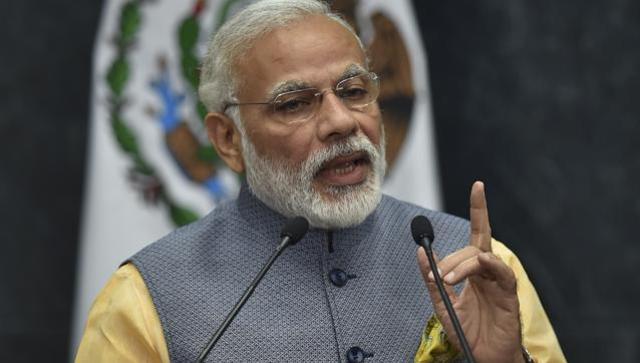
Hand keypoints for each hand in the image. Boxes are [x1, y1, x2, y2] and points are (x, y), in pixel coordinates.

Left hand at [417, 181, 523, 362]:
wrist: (481, 357)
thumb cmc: (467, 331)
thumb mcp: (442, 303)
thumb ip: (433, 276)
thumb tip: (421, 251)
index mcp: (474, 270)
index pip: (477, 234)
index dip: (479, 210)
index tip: (478, 185)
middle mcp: (488, 271)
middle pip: (474, 245)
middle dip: (451, 258)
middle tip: (437, 276)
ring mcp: (500, 281)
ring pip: (482, 258)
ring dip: (461, 265)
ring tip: (447, 281)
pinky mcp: (509, 295)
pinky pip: (501, 273)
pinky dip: (487, 266)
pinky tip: (476, 268)